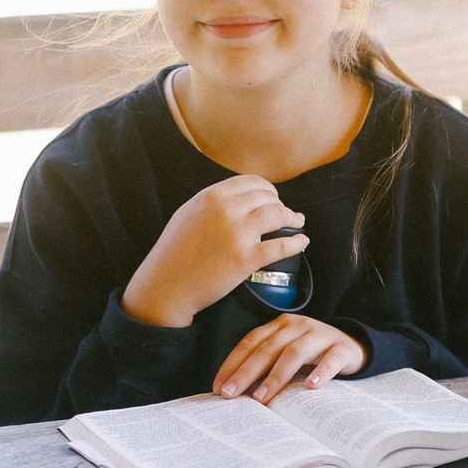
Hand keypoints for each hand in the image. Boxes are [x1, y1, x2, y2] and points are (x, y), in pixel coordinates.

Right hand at [122, 175, 309, 328]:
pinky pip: (281, 246)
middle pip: (268, 198)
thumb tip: (239, 198)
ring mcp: (237, 234)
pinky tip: (302, 242)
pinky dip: (296, 243)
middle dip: (281, 204)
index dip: (268, 190)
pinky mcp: (245, 259)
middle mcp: (225, 210)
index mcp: (211, 196)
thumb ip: (212, 202)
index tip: (273, 198)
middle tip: (286, 214)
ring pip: (278, 215)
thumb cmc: (173, 253)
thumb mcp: (188, 214)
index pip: (251, 182)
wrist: (165, 285)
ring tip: (297, 223)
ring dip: (293, 218)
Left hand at [214, 314, 367, 403]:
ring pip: (294, 353)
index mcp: (280, 326)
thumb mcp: (287, 354)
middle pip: (268, 349)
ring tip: (262, 398)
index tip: (218, 386)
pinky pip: (330, 360)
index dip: (232, 363)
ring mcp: (321, 335)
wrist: (355, 346)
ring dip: (275, 377)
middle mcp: (298, 326)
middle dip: (246, 372)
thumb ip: (266, 365)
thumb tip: (236, 392)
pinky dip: (320, 373)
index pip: (250, 342)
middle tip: (231, 394)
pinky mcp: (342, 348)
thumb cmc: (313, 355)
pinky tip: (310, 387)